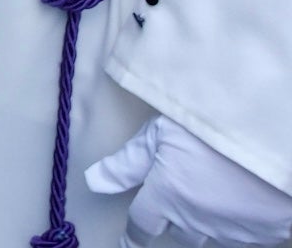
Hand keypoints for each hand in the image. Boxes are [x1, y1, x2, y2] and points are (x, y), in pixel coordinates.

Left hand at [86, 118, 291, 245]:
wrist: (277, 144)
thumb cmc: (215, 132)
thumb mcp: (162, 134)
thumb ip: (127, 161)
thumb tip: (95, 182)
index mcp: (167, 196)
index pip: (142, 224)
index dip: (134, 233)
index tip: (129, 241)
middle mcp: (196, 219)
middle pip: (179, 235)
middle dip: (173, 225)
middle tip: (173, 212)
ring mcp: (232, 230)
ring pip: (210, 236)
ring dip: (204, 225)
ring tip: (208, 204)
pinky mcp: (264, 233)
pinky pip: (241, 238)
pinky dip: (234, 226)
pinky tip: (239, 208)